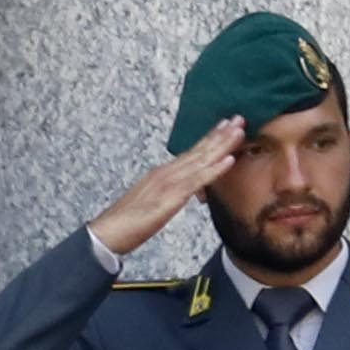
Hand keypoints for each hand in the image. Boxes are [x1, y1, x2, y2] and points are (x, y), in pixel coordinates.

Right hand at [92, 117, 245, 259]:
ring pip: (202, 160)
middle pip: (199, 150)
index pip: (192, 152)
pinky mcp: (172, 196)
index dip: (210, 138)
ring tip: (239, 130)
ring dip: (222, 144)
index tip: (226, 126)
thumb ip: (169, 192)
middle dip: (220, 134)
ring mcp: (170, 181)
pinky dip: (215, 169)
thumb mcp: (154, 201)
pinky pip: (198, 180)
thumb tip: (182, 190)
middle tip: (239, 118)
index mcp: (163, 172)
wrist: (109, 231)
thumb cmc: (129, 221)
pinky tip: (230, 159)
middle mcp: (167, 171)